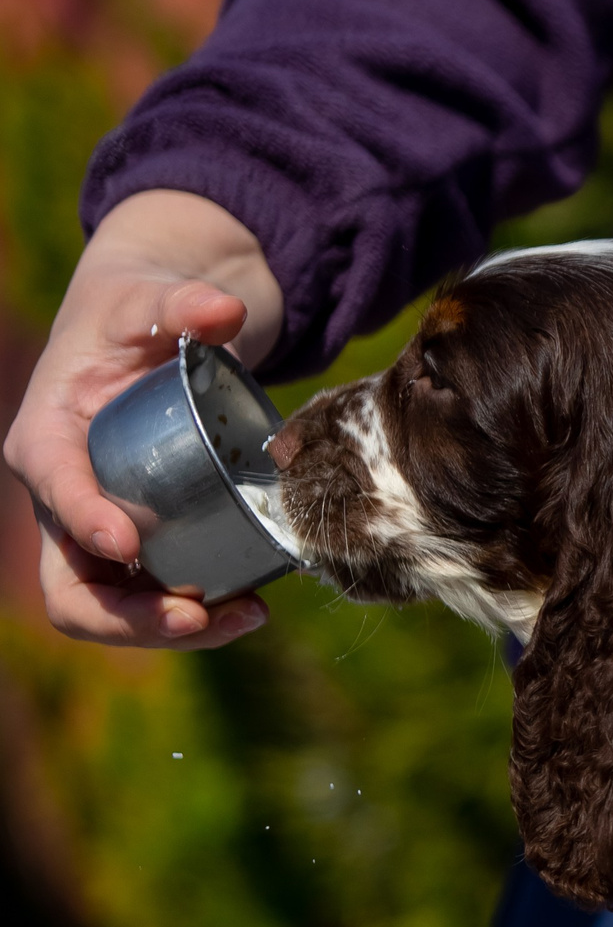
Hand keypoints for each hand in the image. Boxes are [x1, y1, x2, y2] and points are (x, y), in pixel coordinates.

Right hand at [6, 189, 286, 647]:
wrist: (153, 338)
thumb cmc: (140, 316)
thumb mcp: (153, 296)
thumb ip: (182, 301)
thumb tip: (221, 311)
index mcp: (47, 436)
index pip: (53, 486)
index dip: (84, 519)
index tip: (129, 545)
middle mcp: (63, 498)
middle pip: (70, 585)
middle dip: (126, 616)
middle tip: (198, 614)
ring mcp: (98, 531)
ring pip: (112, 609)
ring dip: (169, 630)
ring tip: (246, 616)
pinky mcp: (142, 546)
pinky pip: (155, 598)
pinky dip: (199, 615)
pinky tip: (252, 608)